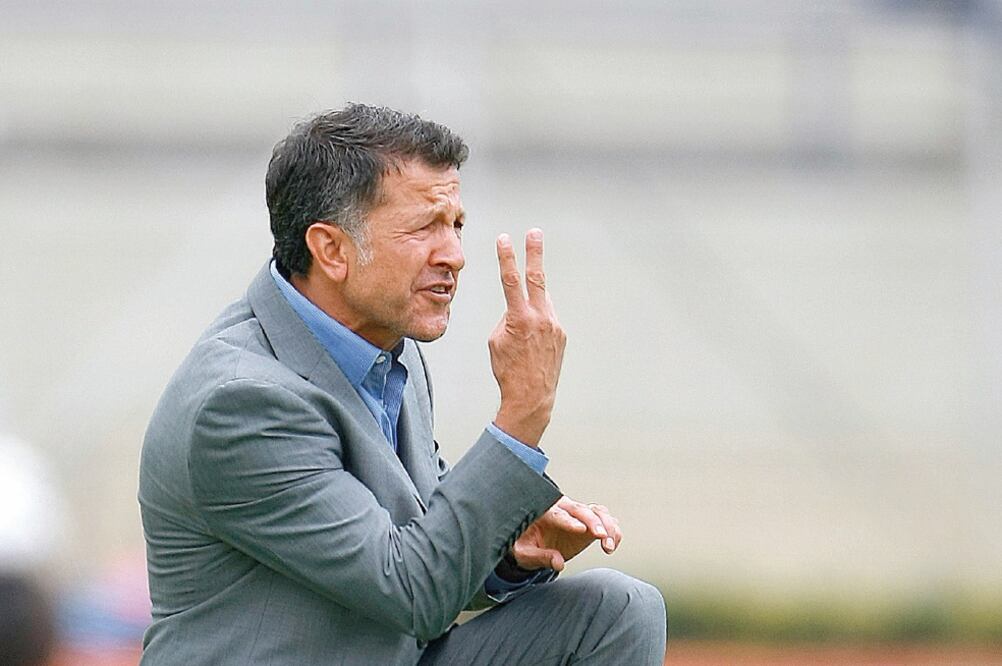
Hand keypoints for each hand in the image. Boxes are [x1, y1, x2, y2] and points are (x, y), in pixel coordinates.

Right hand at [489, 229, 565, 445]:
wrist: (532, 397)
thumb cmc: (508, 370)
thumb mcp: (496, 341)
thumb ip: (506, 318)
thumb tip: (516, 310)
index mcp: (519, 318)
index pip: (510, 280)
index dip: (507, 257)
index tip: (505, 239)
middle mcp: (541, 318)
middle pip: (537, 278)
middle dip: (534, 253)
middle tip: (535, 233)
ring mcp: (555, 325)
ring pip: (540, 304)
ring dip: (530, 309)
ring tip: (522, 334)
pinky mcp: (562, 335)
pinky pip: (546, 321)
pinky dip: (537, 326)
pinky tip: (531, 345)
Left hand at [511, 496, 622, 571]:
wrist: (530, 541)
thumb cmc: (524, 543)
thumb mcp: (524, 553)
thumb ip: (539, 557)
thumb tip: (558, 563)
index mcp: (543, 511)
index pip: (557, 512)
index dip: (568, 520)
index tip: (579, 529)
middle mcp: (563, 509)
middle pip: (580, 509)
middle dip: (593, 521)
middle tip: (600, 535)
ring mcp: (578, 515)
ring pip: (597, 511)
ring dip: (606, 526)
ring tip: (608, 545)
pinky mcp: (589, 523)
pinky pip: (606, 520)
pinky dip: (613, 530)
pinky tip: (612, 544)